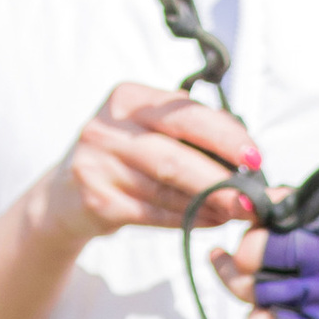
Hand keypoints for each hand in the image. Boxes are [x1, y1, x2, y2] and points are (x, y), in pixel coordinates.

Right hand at [26, 84, 263, 249]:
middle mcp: (108, 126)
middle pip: (175, 153)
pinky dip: (186, 219)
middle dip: (220, 176)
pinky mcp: (96, 200)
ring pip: (166, 187)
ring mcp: (98, 163)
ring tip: (236, 211)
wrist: (63, 197)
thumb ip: (189, 132)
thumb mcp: (146, 130)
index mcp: (128, 98)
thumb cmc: (120, 159)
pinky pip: (152, 212)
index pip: (185, 113)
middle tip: (252, 195)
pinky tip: (209, 221)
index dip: (226, 136)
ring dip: (208, 203)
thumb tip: (246, 153)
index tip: (255, 156)